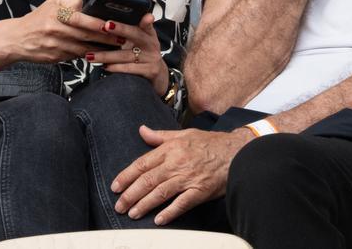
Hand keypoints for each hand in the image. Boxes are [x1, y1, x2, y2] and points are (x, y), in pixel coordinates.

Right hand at [0, 0, 119, 67]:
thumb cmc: (38, 18)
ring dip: (102, 49)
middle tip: (122, 38)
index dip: (98, 23)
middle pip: (86, 35)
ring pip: (84, 48)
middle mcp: (56, 30)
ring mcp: (56, 46)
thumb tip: (89, 6)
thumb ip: (71, 2)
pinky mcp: (56, 58)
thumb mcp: (52, 2)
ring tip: (116, 47)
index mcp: (57, 14)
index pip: (82, 18)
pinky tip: (101, 54)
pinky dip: (90, 55)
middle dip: (106, 38)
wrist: (16, 39)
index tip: (112, 24)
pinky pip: (77, 56)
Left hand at [87, 14, 168, 93]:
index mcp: (148, 33)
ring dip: (107, 55)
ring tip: (90, 55)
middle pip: (135, 34)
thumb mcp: (140, 40)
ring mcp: (151, 58)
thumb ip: (128, 30)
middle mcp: (151, 44)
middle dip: (120, 29)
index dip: (145, 20)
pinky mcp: (149, 71)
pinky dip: (116, 68)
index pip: (147, 23)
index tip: (144, 15)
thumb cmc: (142, 53)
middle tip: (106, 25)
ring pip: (126, 55)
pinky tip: (104, 67)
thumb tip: (107, 22)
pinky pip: (129, 68)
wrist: (157, 74)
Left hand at [111, 126, 252, 224]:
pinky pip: (181, 204)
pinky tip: (158, 220)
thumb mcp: (184, 134)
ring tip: (132, 213)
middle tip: (119, 205)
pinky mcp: (200, 191)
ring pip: (160, 193)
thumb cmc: (210, 143)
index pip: (142, 164)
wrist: (236, 151)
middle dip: (130, 194)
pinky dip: (169, 213)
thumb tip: (142, 131)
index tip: (116, 186)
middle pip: (147, 180)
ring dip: (144, 204)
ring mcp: (188, 178)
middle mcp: (177, 163)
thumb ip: (160, 136)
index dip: (126, 176)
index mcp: (171, 149)